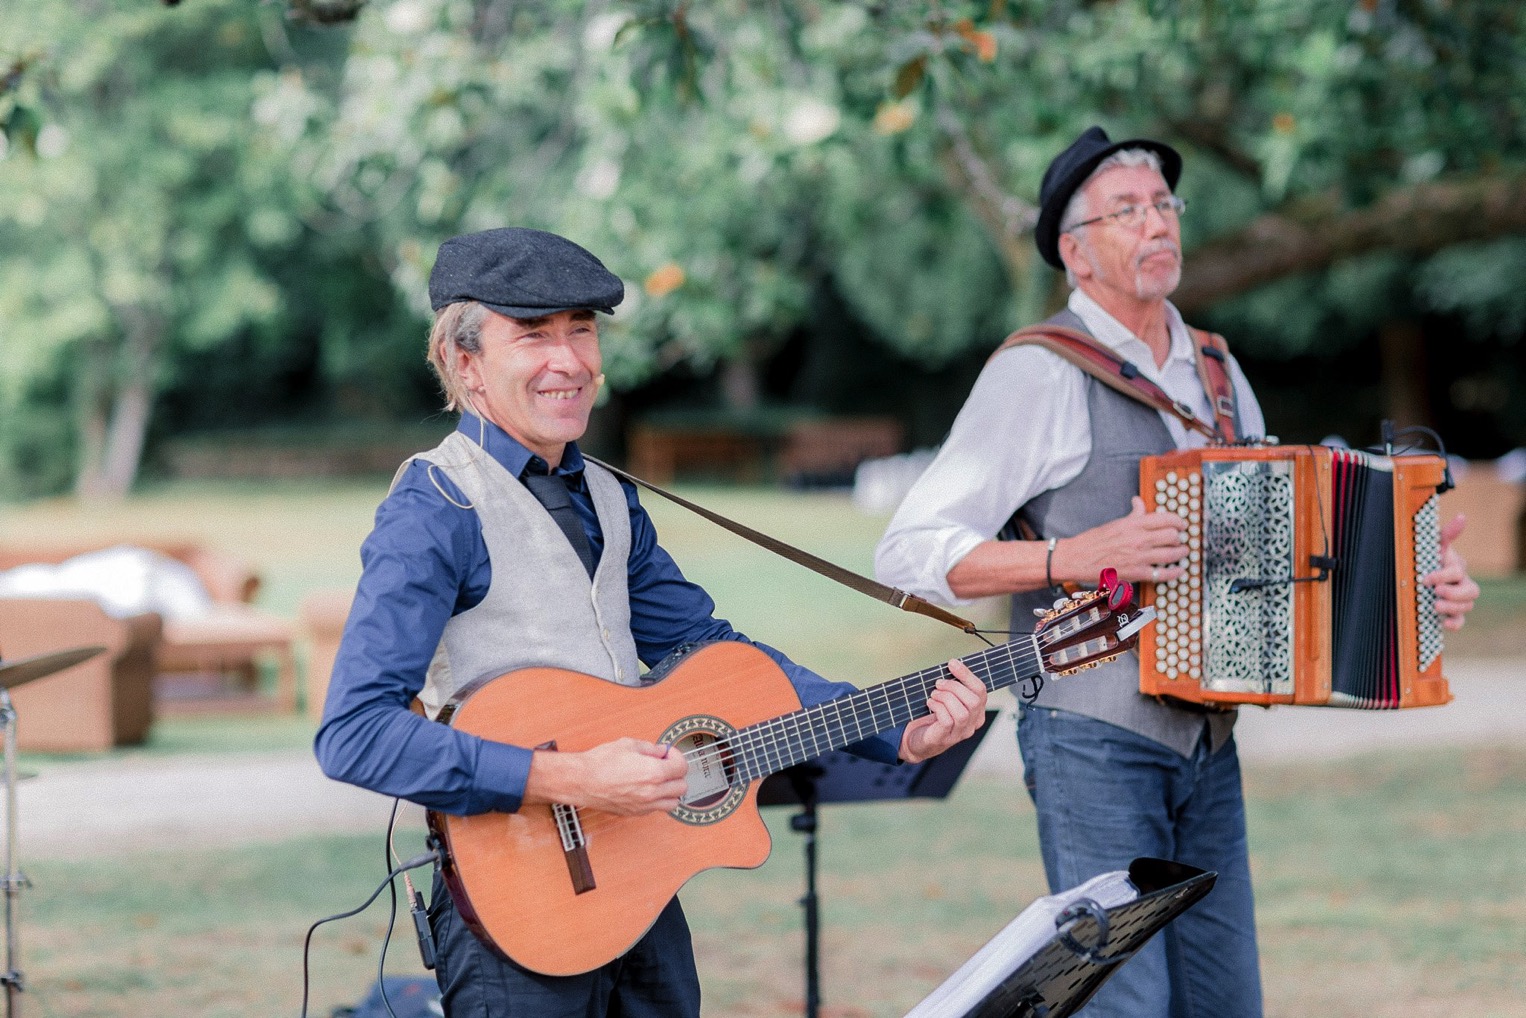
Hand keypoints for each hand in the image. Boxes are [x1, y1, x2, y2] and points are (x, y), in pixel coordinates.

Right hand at [523, 738, 689, 815]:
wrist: (581, 781)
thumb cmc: (600, 763)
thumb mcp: (628, 744)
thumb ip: (650, 748)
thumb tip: (661, 751)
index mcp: (654, 773)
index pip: (682, 767)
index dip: (677, 756)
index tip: (669, 753)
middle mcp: (652, 792)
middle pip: (681, 787)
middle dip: (676, 774)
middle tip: (665, 765)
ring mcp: (644, 805)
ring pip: (672, 803)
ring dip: (670, 791)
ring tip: (659, 780)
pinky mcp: (634, 813)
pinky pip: (656, 809)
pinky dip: (657, 800)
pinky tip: (646, 789)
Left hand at [899, 659, 987, 763]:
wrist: (917, 741)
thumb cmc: (934, 718)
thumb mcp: (948, 702)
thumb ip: (954, 688)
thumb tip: (952, 666)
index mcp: (976, 713)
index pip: (981, 691)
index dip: (967, 675)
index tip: (952, 663)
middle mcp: (972, 724)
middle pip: (974, 701)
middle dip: (954, 686)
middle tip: (939, 683)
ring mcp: (959, 733)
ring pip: (962, 712)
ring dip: (945, 697)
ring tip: (934, 694)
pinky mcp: (945, 738)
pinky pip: (947, 720)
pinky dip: (937, 707)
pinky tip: (930, 703)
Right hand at [1056, 495, 1187, 584]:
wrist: (1078, 558)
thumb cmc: (1093, 540)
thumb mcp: (1115, 523)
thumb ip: (1133, 514)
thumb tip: (1138, 501)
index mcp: (1134, 524)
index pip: (1167, 518)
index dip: (1179, 521)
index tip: (1181, 524)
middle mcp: (1140, 539)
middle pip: (1173, 535)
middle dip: (1180, 537)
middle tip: (1180, 539)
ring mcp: (1140, 557)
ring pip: (1172, 554)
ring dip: (1181, 553)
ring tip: (1183, 552)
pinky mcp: (1138, 573)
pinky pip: (1164, 574)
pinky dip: (1175, 573)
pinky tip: (1180, 571)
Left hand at [1424, 512, 1480, 630]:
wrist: (1415, 578)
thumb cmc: (1427, 559)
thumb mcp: (1433, 546)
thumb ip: (1447, 534)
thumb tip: (1462, 516)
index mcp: (1456, 567)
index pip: (1457, 571)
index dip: (1443, 575)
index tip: (1426, 579)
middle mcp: (1461, 584)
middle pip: (1472, 591)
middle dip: (1454, 593)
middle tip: (1436, 592)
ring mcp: (1458, 600)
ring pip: (1467, 607)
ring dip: (1452, 607)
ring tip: (1434, 605)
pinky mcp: (1452, 614)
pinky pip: (1461, 622)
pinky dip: (1454, 624)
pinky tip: (1443, 623)